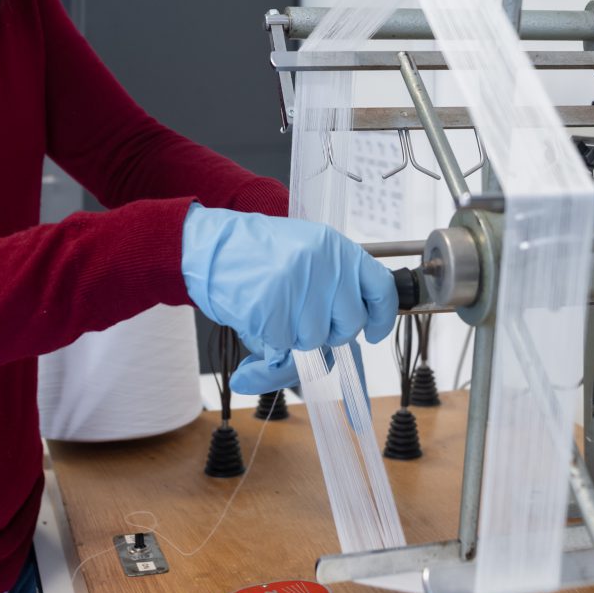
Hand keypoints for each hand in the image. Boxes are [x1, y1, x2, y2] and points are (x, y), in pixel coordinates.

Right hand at [180, 206, 397, 388]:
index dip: (383, 317)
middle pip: (350, 324)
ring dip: (294, 335)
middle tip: (303, 317)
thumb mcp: (305, 255)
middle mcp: (323, 264)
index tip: (375, 332)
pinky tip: (258, 314)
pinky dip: (270, 340)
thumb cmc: (258, 254)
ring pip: (315, 339)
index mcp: (336, 247)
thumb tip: (361, 335)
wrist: (211, 247)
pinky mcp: (273, 309)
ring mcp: (299, 287)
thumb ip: (334, 287)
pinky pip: (284, 345)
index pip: (381, 288)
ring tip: (274, 306)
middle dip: (329, 332)